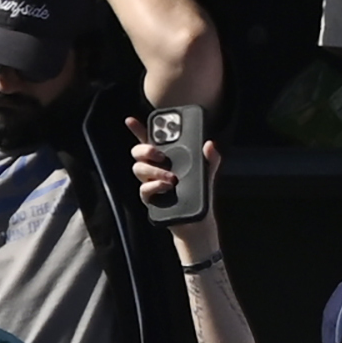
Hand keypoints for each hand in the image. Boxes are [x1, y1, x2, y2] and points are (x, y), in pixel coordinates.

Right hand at [126, 116, 222, 252]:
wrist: (199, 222)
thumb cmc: (200, 194)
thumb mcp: (208, 174)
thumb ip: (210, 159)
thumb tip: (210, 145)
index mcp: (166, 158)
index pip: (148, 141)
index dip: (138, 130)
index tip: (131, 120)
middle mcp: (154, 168)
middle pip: (138, 152)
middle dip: (145, 149)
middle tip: (160, 154)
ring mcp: (150, 183)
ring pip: (138, 168)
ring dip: (154, 170)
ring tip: (172, 178)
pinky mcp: (150, 198)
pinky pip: (144, 189)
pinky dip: (154, 186)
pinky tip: (166, 186)